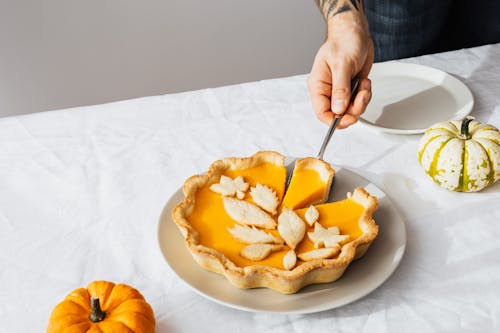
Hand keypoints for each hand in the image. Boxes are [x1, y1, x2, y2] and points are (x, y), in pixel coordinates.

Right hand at [308, 10, 373, 127]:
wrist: (355, 32)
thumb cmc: (343, 42)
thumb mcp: (342, 65)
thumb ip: (340, 89)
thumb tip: (338, 110)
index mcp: (318, 86)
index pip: (321, 112)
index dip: (335, 120)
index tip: (349, 117)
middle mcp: (328, 91)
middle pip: (337, 114)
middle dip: (353, 108)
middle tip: (362, 96)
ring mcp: (340, 91)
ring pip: (350, 110)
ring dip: (362, 100)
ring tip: (364, 84)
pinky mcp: (351, 89)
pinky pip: (358, 102)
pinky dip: (365, 95)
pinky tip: (365, 82)